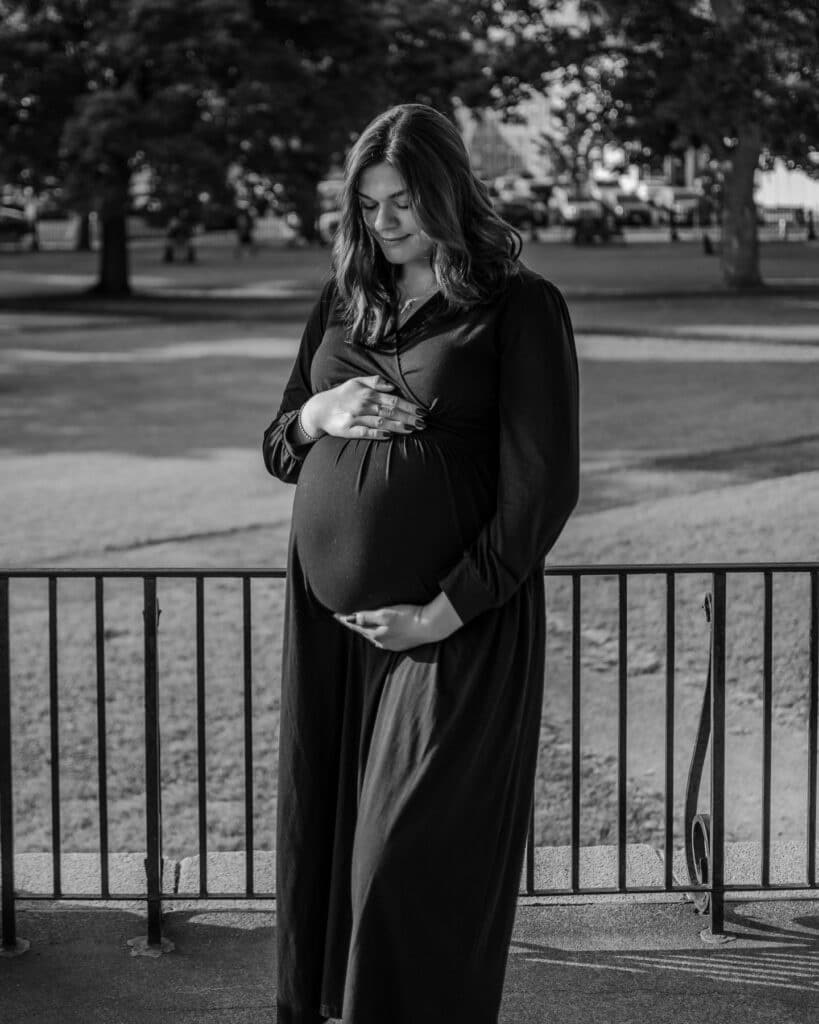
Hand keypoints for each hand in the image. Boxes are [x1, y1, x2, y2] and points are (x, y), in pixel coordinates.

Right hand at [301, 375, 424, 440]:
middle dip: (408, 417)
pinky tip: (390, 436)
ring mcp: (356, 418)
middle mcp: (363, 405)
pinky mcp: (348, 430)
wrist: (319, 410)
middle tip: (423, 422)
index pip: (393, 400)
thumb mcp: (356, 383)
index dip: (409, 406)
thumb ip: (375, 382)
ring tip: (413, 430)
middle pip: (390, 411)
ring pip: (381, 422)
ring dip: (398, 426)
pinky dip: (377, 434)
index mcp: (367, 393)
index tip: (422, 411)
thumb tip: (392, 386)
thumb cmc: (342, 395)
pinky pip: (365, 432)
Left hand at [334, 592, 462, 650]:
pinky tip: (379, 631)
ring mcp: (391, 644)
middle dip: (353, 625)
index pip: (355, 626)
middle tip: (343, 617)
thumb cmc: (408, 617)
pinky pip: (383, 639)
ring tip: (358, 623)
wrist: (430, 626)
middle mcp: (381, 641)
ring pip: (373, 636)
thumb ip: (367, 617)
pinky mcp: (401, 644)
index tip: (335, 614)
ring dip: (365, 629)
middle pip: (363, 632)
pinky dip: (377, 633)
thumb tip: (351, 618)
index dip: (345, 619)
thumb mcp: (386, 614)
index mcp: (376, 634)